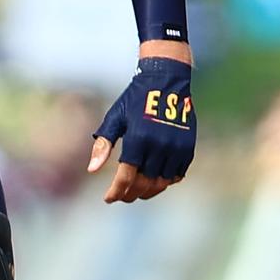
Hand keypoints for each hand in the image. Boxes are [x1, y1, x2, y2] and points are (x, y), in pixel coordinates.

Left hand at [87, 56, 194, 202]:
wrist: (166, 81)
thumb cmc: (135, 100)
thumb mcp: (115, 118)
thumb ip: (104, 144)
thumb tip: (91, 170)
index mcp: (138, 139)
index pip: (126, 178)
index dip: (116, 192)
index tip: (108, 198)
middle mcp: (159, 147)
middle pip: (144, 184)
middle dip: (130, 194)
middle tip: (122, 196)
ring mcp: (176, 149)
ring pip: (161, 183)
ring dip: (148, 191)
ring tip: (137, 191)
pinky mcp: (188, 148)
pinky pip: (176, 175)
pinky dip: (164, 181)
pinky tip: (154, 179)